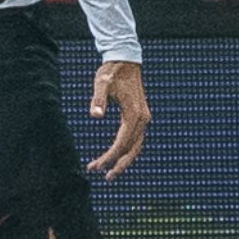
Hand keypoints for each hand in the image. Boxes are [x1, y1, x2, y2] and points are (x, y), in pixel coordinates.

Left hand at [84, 61, 148, 180]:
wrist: (125, 60)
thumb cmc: (111, 72)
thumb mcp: (102, 83)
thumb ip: (98, 99)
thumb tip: (94, 116)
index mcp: (134, 114)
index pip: (122, 143)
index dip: (109, 157)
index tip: (96, 166)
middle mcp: (142, 119)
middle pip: (133, 149)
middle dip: (119, 164)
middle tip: (105, 177)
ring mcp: (143, 118)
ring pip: (136, 146)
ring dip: (123, 160)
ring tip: (109, 172)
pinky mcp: (140, 116)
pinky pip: (135, 139)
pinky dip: (126, 150)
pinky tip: (116, 155)